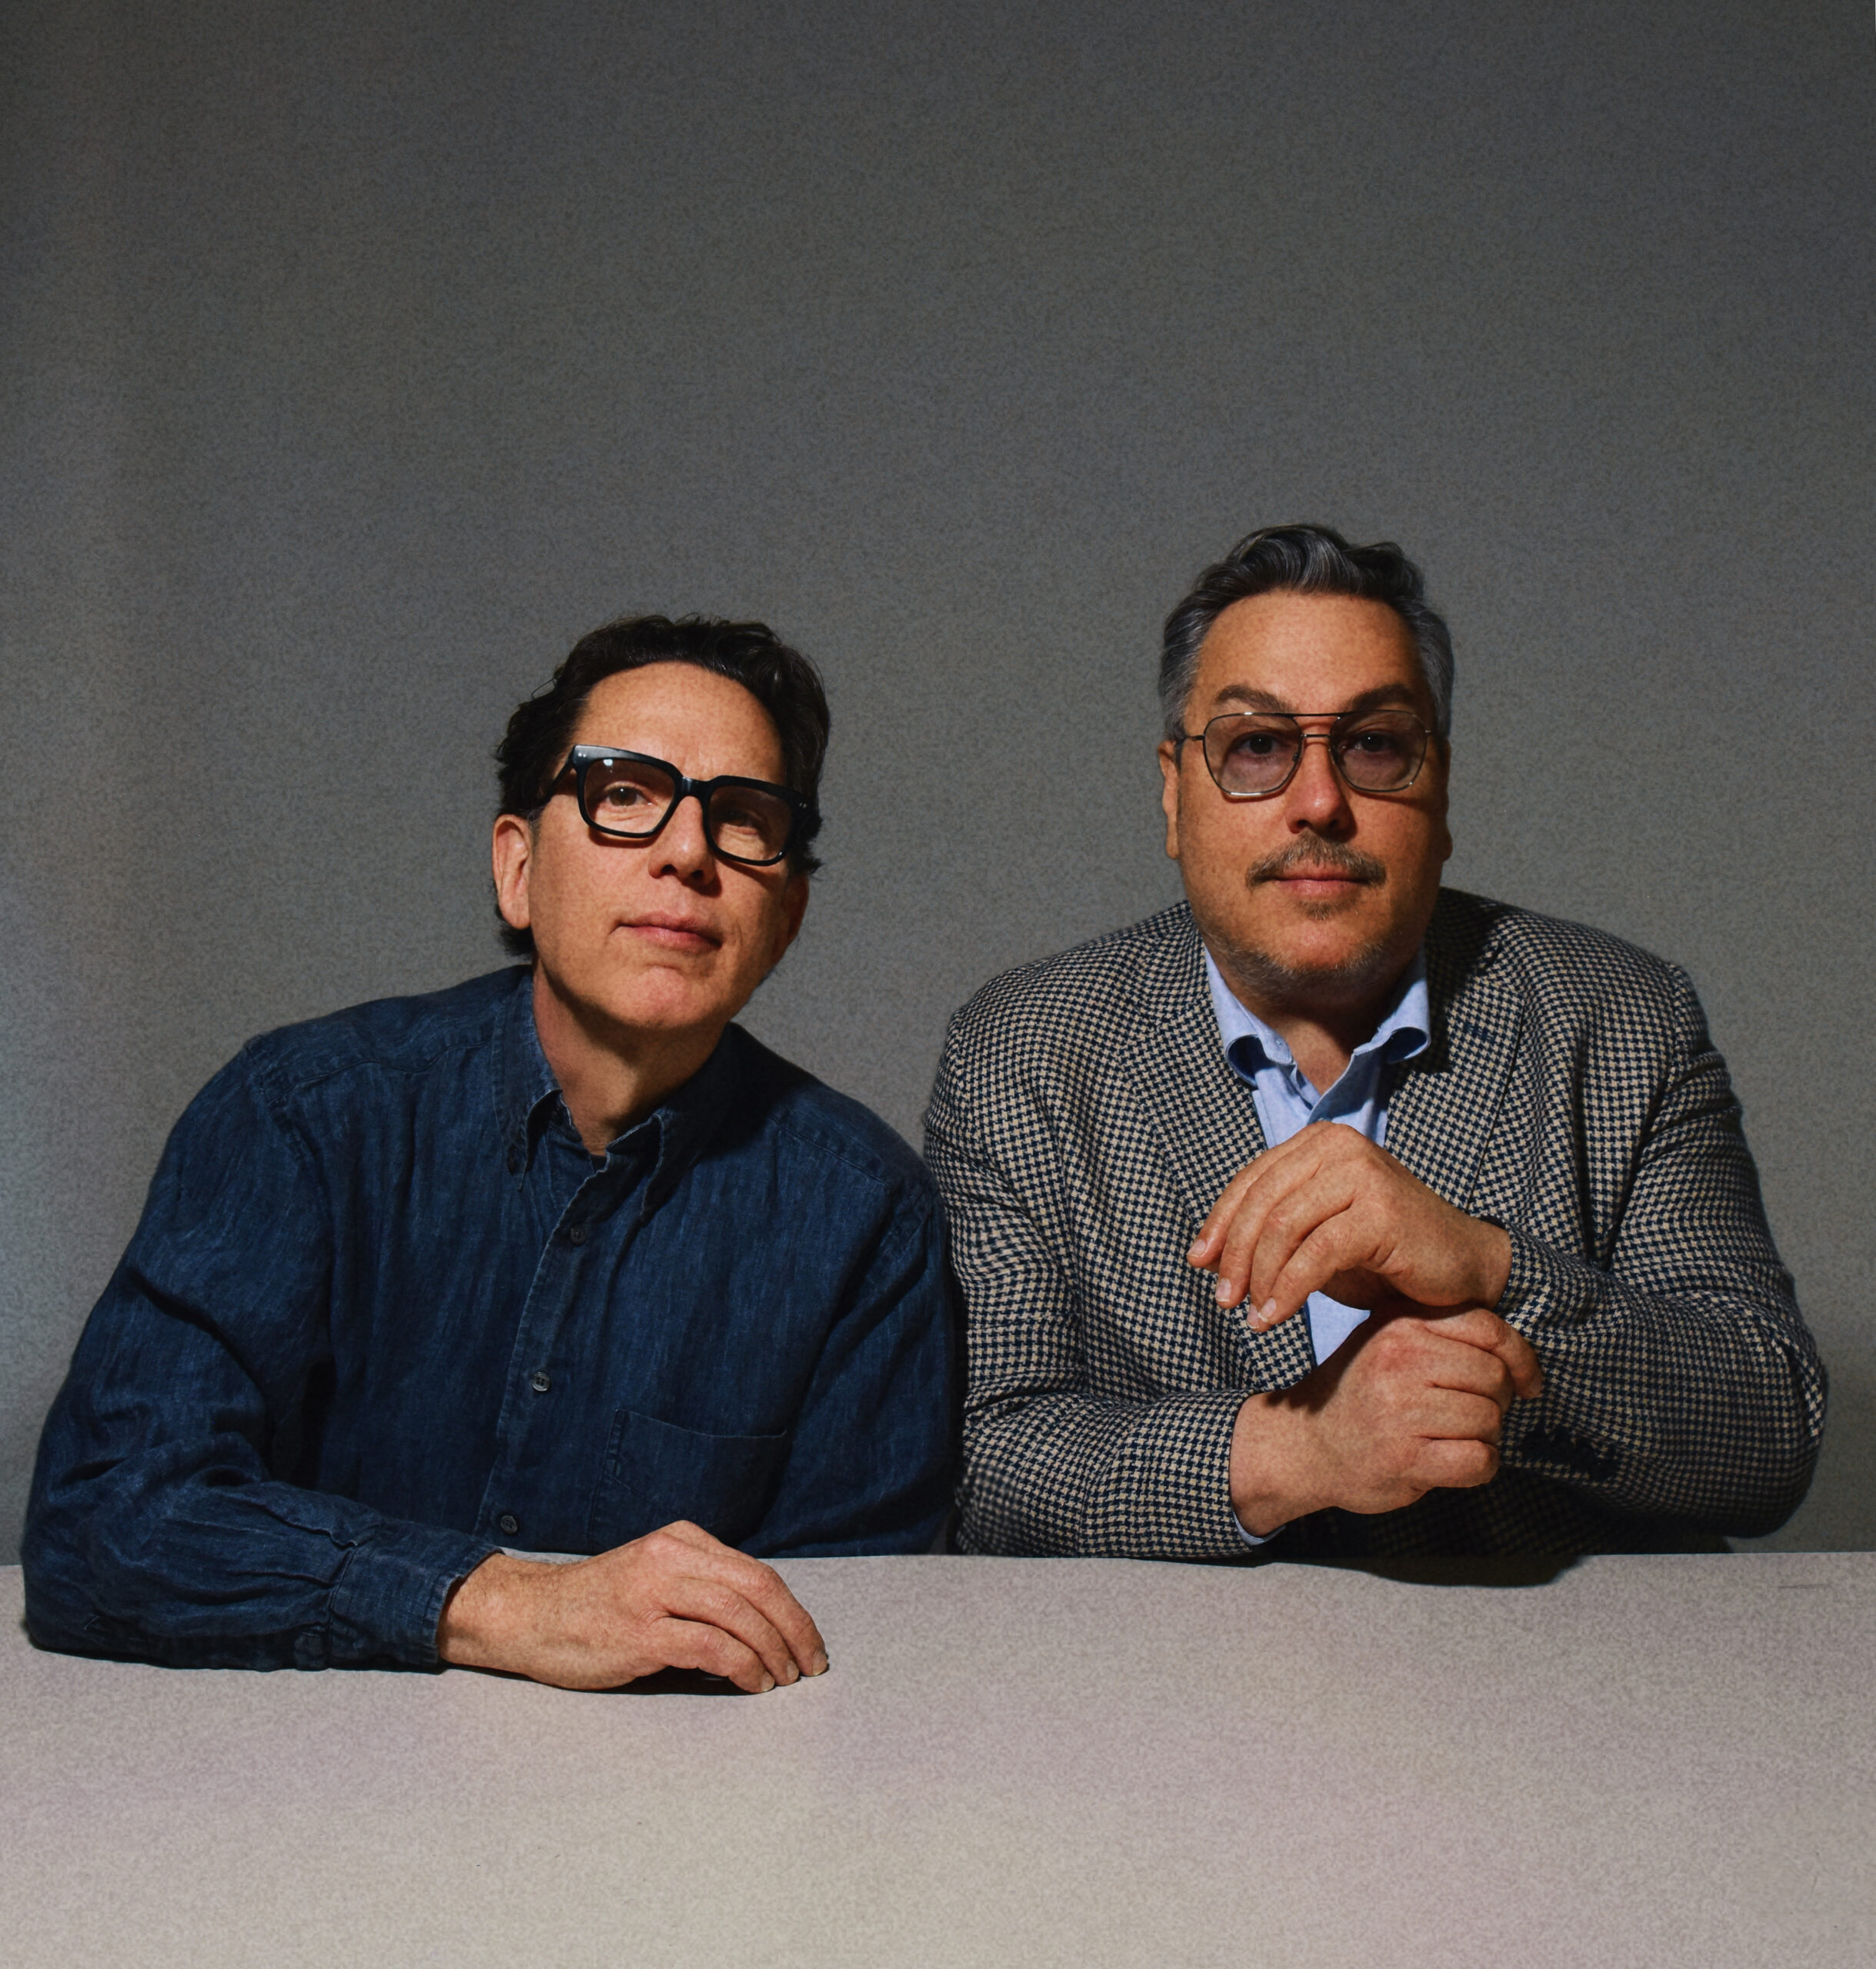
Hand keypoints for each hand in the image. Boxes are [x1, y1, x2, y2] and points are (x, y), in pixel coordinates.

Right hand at [436, 1519, 827, 1691]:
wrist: (530, 1615)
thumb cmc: (597, 1605)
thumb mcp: (654, 1575)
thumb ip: (700, 1585)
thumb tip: (764, 1623)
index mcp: (681, 1540)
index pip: (757, 1571)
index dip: (792, 1609)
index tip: (809, 1641)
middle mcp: (671, 1558)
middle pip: (758, 1588)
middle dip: (795, 1629)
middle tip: (812, 1664)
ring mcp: (653, 1594)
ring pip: (739, 1615)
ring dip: (774, 1651)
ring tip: (785, 1678)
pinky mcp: (639, 1633)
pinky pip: (711, 1647)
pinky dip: (743, 1666)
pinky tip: (752, 1683)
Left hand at [1188, 1126, 1511, 1332]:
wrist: (1462, 1269)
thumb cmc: (1384, 1256)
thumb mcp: (1315, 1238)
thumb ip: (1268, 1236)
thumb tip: (1206, 1256)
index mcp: (1319, 1143)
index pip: (1252, 1180)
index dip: (1219, 1223)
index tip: (1198, 1263)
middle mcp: (1339, 1146)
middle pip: (1261, 1203)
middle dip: (1234, 1255)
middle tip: (1223, 1300)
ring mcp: (1362, 1173)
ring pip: (1282, 1228)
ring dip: (1259, 1278)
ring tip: (1251, 1316)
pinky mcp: (1381, 1210)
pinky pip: (1314, 1254)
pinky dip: (1287, 1290)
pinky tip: (1275, 1316)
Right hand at [1229, 1303, 1543, 1532]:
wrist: (1305, 1445)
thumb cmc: (1360, 1395)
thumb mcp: (1388, 1342)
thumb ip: (1441, 1332)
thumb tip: (1515, 1350)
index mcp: (1400, 1324)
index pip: (1488, 1328)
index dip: (1522, 1358)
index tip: (1528, 1383)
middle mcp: (1398, 1359)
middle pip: (1495, 1376)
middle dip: (1496, 1402)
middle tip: (1469, 1414)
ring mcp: (1399, 1409)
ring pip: (1489, 1420)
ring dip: (1484, 1437)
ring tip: (1452, 1438)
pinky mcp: (1404, 1457)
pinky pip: (1479, 1460)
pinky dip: (1479, 1467)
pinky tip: (1452, 1462)